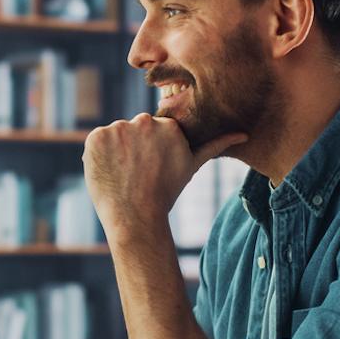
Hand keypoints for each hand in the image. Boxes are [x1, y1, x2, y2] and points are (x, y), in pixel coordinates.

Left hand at [82, 113, 246, 240]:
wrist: (135, 217)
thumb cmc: (165, 193)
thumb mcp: (192, 166)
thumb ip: (215, 145)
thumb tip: (244, 134)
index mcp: (168, 126)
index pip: (152, 131)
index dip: (149, 150)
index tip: (150, 168)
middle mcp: (144, 122)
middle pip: (133, 131)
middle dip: (132, 148)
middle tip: (136, 173)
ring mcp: (117, 129)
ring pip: (114, 136)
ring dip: (115, 151)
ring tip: (123, 175)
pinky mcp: (95, 137)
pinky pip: (95, 142)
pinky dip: (97, 155)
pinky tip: (108, 172)